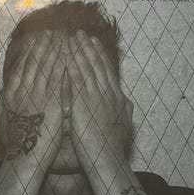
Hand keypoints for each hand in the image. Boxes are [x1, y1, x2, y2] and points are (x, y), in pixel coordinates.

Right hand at [0, 31, 64, 167]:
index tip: (36, 38)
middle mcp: (22, 91)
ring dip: (55, 49)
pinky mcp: (52, 102)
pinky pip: (58, 79)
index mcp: (10, 94)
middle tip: (52, 31)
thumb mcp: (1, 123)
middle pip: (33, 62)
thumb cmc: (14, 145)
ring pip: (46, 67)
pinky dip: (64, 64)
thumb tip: (0, 97)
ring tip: (62, 37)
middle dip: (43, 44)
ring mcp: (37, 96)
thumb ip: (1, 107)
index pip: (21, 66)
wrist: (25, 157)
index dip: (30, 51)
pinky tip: (70, 55)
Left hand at [67, 30, 131, 172]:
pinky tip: (66, 54)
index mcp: (117, 98)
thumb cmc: (113, 148)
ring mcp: (97, 97)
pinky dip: (72, 64)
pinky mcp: (84, 103)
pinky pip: (77, 78)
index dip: (100, 56)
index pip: (107, 72)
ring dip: (80, 51)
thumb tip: (127, 103)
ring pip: (88, 68)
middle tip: (82, 34)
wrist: (109, 160)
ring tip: (73, 37)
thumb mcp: (124, 125)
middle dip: (89, 48)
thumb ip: (123, 110)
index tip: (94, 44)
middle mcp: (108, 93)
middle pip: (98, 65)